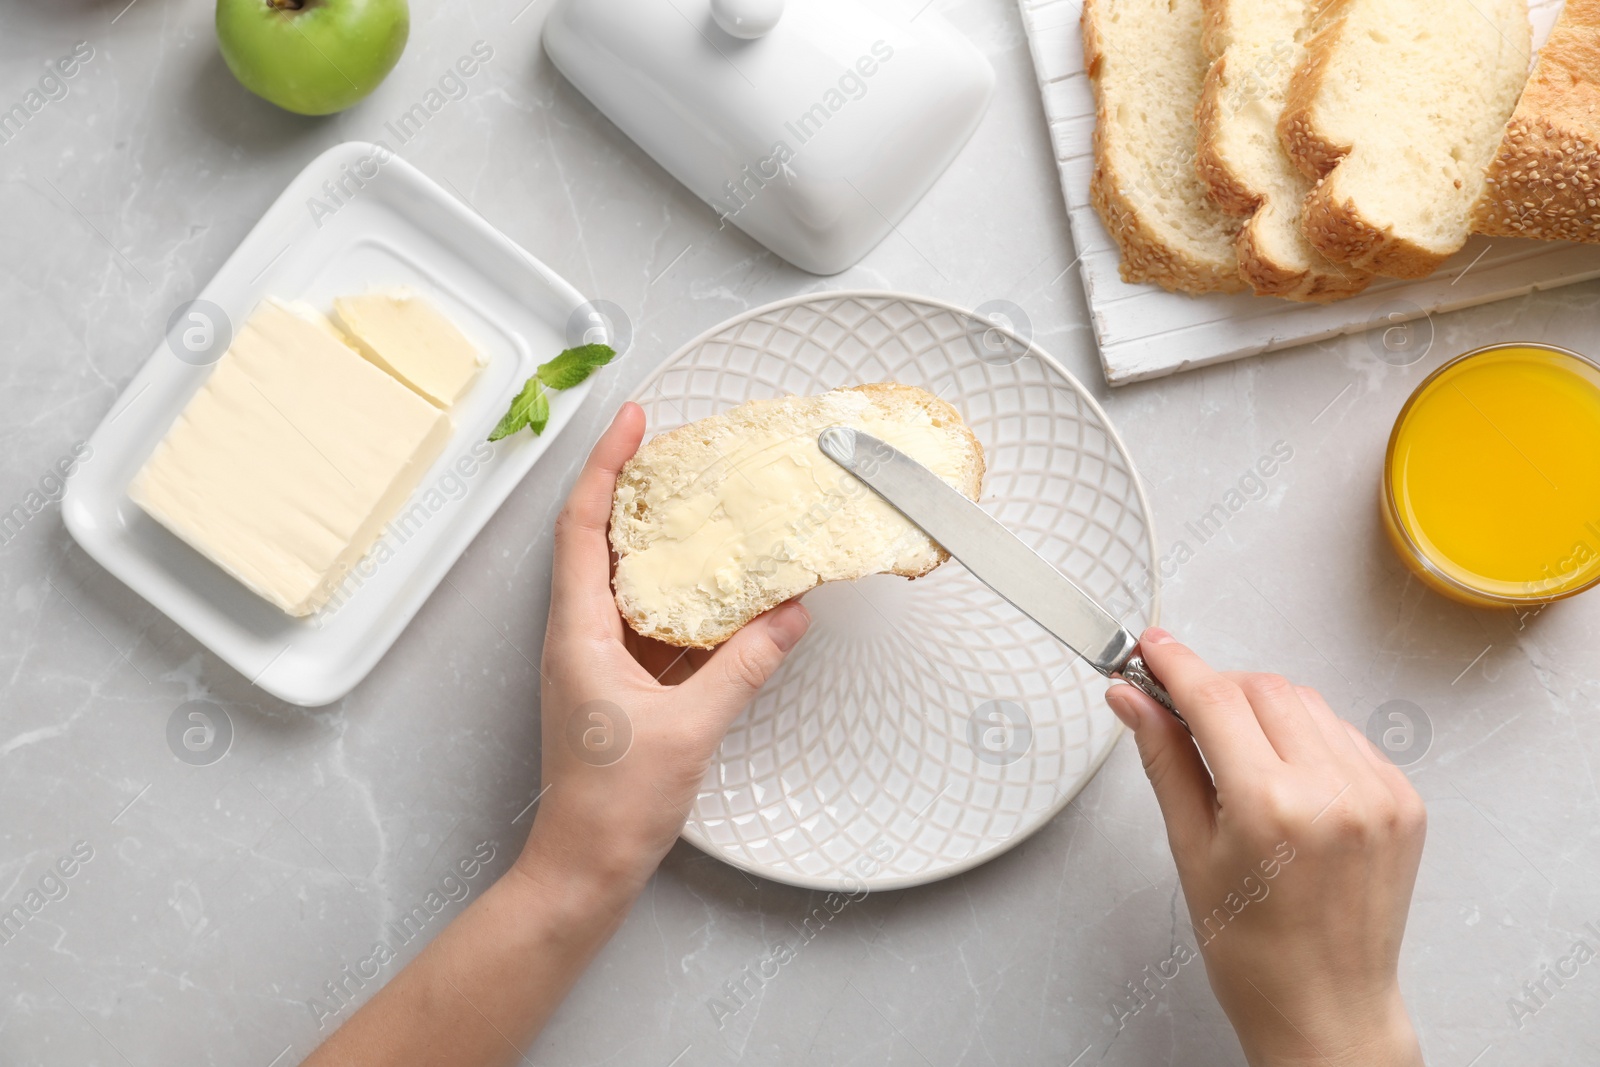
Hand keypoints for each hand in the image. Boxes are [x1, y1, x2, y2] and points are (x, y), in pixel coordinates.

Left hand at [519, 402, 811, 900]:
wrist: (585, 868)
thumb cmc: (613, 807)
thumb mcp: (690, 728)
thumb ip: (745, 665)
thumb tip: (788, 613)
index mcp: (578, 633)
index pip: (583, 526)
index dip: (605, 467)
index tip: (632, 420)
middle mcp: (578, 636)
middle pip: (599, 540)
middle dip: (634, 488)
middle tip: (677, 449)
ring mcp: (595, 660)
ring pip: (624, 580)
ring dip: (658, 541)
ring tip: (703, 506)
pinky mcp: (616, 684)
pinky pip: (647, 621)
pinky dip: (679, 596)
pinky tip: (718, 592)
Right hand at [1106, 629, 1426, 1066]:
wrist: (1327, 1008)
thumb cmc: (1254, 953)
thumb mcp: (1190, 850)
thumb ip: (1165, 759)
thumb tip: (1133, 700)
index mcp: (1271, 807)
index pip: (1213, 698)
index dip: (1175, 664)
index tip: (1151, 650)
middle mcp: (1333, 792)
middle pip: (1262, 688)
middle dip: (1216, 688)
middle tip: (1180, 707)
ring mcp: (1378, 793)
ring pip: (1307, 702)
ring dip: (1263, 708)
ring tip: (1236, 755)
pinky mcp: (1404, 800)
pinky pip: (1346, 734)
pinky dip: (1308, 737)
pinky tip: (1285, 775)